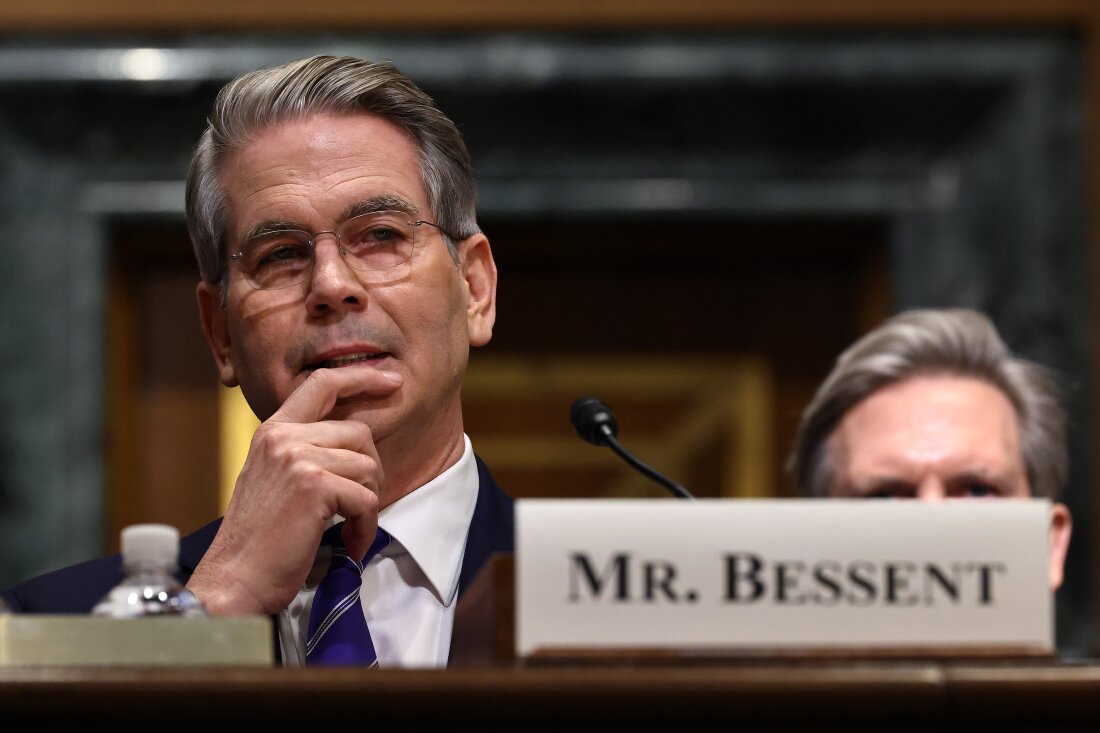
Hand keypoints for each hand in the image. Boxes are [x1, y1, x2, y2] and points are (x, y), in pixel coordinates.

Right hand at [186, 366, 401, 615]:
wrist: (234, 580)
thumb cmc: (259, 540)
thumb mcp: (274, 478)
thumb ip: (305, 451)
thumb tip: (356, 440)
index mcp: (273, 431)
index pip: (322, 383)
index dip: (362, 377)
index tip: (392, 381)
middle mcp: (283, 437)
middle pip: (359, 432)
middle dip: (369, 472)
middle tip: (355, 507)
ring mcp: (298, 458)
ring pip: (368, 466)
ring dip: (367, 503)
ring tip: (347, 529)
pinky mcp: (314, 486)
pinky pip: (367, 499)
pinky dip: (365, 527)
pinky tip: (349, 544)